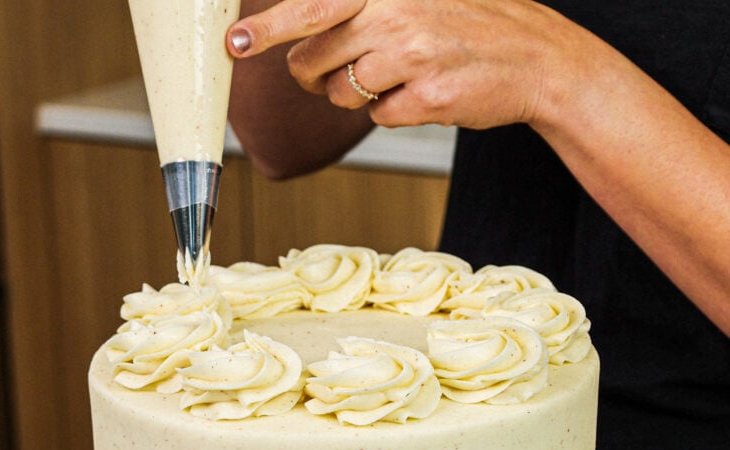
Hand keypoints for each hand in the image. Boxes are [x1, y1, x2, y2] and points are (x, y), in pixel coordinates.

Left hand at [227, 0, 589, 131]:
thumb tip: (304, 30)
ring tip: (400, 74)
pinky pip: (379, 118)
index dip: (269, 26)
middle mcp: (395, 12)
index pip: (312, 4)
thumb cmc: (468, 26)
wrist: (534, 57)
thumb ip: (362, 7)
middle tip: (329, 72)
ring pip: (343, 93)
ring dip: (360, 93)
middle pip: (315, 58)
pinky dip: (394, 112)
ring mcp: (411, 57)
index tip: (236, 42)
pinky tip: (425, 91)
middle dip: (312, 73)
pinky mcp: (426, 99)